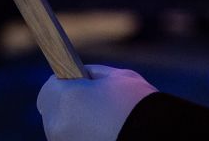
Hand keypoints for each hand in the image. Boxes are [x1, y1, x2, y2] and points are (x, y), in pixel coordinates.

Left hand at [38, 64, 156, 140]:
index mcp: (65, 100)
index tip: (80, 84)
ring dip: (78, 126)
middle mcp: (58, 128)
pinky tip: (108, 136)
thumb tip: (83, 77)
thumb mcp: (119, 77)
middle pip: (55, 113)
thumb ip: (94, 75)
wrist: (158, 140)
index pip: (50, 88)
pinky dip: (87, 138)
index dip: (66, 83)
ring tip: (108, 125)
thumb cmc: (139, 106)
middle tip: (98, 106)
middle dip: (71, 107)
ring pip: (65, 132)